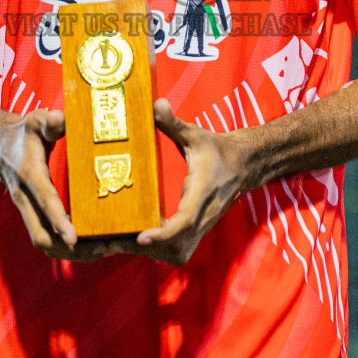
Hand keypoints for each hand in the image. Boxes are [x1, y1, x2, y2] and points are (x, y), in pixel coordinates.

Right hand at [0, 108, 129, 262]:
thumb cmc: (23, 132)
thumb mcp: (35, 120)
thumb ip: (49, 120)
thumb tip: (61, 119)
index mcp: (29, 175)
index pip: (44, 201)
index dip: (58, 220)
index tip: (74, 237)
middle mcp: (25, 198)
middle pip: (42, 236)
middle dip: (71, 248)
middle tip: (103, 247)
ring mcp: (27, 210)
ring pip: (43, 244)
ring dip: (71, 253)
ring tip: (102, 250)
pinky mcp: (31, 215)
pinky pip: (46, 239)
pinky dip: (65, 248)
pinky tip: (89, 246)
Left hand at [134, 98, 252, 264]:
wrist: (244, 166)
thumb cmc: (216, 150)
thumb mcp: (195, 135)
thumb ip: (173, 123)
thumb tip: (156, 104)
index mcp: (202, 192)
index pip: (185, 220)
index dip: (164, 233)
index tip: (142, 237)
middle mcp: (203, 215)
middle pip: (177, 246)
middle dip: (147, 248)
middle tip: (113, 240)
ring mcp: (202, 227)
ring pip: (177, 253)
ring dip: (150, 253)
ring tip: (119, 241)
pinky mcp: (197, 232)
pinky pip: (177, 250)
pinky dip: (157, 251)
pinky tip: (137, 238)